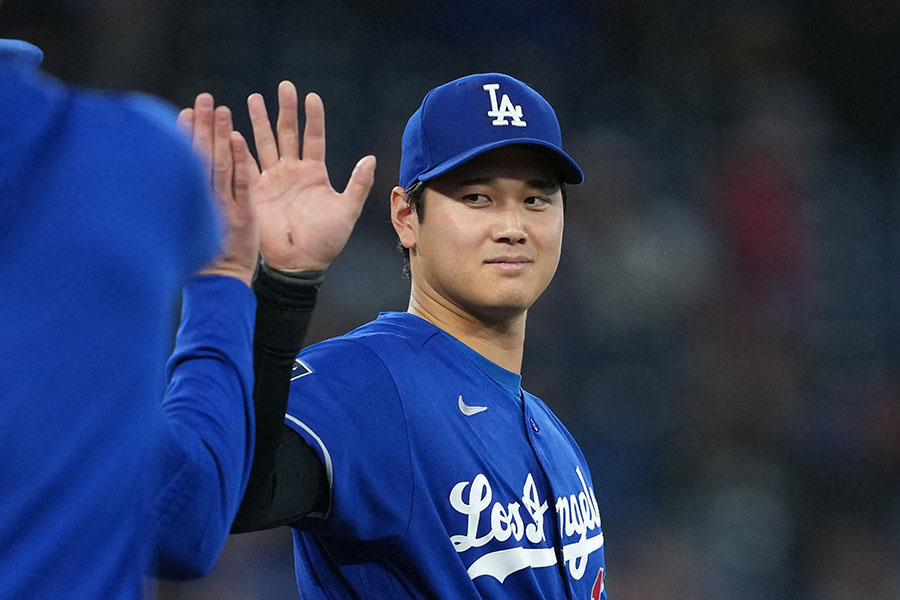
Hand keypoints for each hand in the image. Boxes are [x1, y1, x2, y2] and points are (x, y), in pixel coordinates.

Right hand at [178, 93, 259, 286]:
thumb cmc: (204, 263)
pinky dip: (239, 161)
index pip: (193, 161)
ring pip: (220, 163)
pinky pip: (241, 183)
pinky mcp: (241, 215)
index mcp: (195, 201)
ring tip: (217, 108)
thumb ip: (188, 203)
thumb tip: (170, 185)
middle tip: (201, 99)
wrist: (221, 286)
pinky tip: (236, 139)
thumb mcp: (190, 230)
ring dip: (218, 135)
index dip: (191, 137)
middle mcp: (207, 199)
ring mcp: (224, 205)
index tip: (185, 113)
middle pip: (204, 155)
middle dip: (203, 127)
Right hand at [247, 81, 375, 271]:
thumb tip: (371, 159)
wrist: (299, 263)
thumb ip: (358, 185)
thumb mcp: (347, 211)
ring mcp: (272, 180)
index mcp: (314, 173)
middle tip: (283, 86)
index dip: (312, 117)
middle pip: (287, 133)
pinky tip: (232, 129)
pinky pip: (246, 164)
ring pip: (264, 143)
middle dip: (284, 110)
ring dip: (258, 121)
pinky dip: (239, 148)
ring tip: (253, 97)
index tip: (311, 96)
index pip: (314, 137)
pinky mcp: (254, 191)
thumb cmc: (326, 241)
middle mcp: (292, 171)